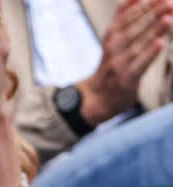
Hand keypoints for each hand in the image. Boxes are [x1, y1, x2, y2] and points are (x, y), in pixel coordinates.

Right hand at [78, 0, 172, 124]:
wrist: (100, 96)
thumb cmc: (113, 63)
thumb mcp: (113, 38)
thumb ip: (123, 17)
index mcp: (111, 35)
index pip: (128, 16)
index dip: (144, 5)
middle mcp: (113, 48)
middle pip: (134, 28)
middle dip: (152, 14)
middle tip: (168, 3)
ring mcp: (119, 63)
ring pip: (138, 45)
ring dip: (154, 31)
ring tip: (167, 18)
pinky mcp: (126, 79)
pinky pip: (140, 65)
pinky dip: (149, 54)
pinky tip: (160, 43)